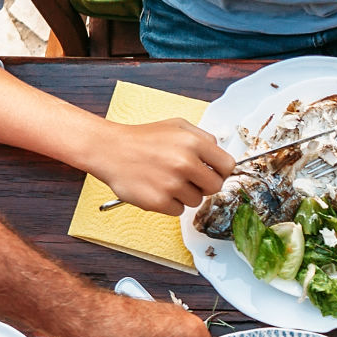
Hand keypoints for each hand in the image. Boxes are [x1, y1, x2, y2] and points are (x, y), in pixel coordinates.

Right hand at [89, 118, 231, 214]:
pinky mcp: (159, 201)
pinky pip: (179, 211)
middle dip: (204, 185)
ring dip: (185, 194)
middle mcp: (184, 163)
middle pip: (215, 187)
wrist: (108, 150)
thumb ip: (203, 138)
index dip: (220, 171)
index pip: (227, 166)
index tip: (212, 172)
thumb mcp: (176, 126)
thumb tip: (221, 155)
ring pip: (197, 200)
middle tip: (188, 178)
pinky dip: (170, 203)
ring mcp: (172, 184)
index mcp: (193, 143)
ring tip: (166, 180)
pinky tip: (157, 188)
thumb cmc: (143, 139)